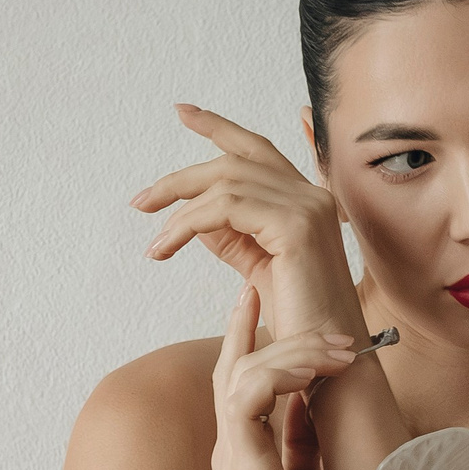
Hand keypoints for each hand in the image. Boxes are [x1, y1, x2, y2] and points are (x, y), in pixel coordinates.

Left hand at [132, 104, 365, 342]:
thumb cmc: (298, 321)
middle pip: (234, 161)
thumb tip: (193, 212)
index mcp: (307, 200)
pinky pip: (227, 207)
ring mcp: (308, 207)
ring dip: (178, 209)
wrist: (327, 357)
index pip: (257, 149)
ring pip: (225, 183)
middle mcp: (312, 195)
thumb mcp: (256, 267)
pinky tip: (168, 245)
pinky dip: (189, 223)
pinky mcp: (296, 227)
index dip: (219, 126)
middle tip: (140, 201)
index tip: (182, 112)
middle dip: (180, 178)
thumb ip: (232, 235)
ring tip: (155, 242)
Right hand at [211, 281, 357, 469]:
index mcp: (245, 449)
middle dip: (279, 331)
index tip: (263, 294)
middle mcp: (231, 448)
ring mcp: (232, 456)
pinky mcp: (245, 466)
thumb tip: (309, 395)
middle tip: (336, 330)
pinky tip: (318, 372)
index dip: (247, 331)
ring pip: (243, 371)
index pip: (239, 376)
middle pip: (235, 364)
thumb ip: (301, 435)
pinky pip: (248, 396)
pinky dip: (280, 373)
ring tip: (340, 351)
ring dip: (292, 351)